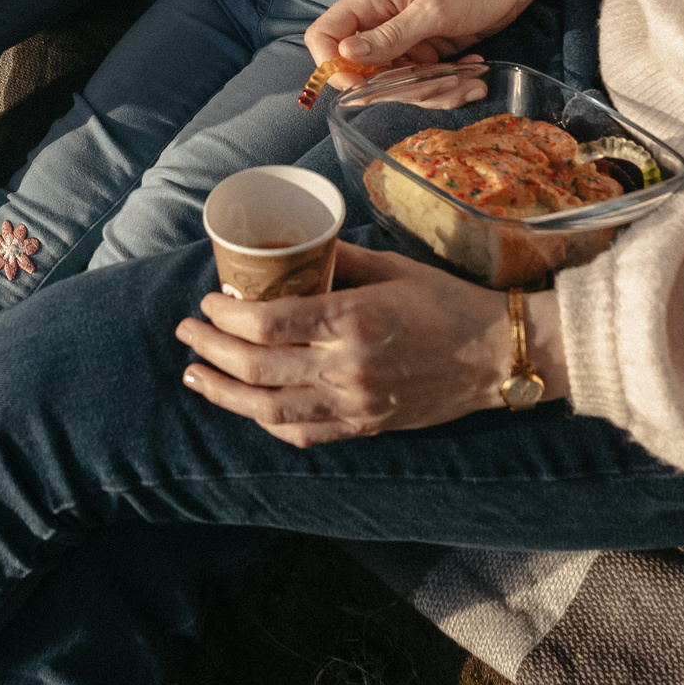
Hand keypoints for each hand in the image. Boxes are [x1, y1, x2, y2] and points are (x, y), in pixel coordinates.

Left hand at [176, 244, 567, 445]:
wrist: (497, 355)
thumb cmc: (446, 301)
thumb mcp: (392, 267)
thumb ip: (339, 262)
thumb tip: (291, 251)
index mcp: (355, 320)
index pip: (270, 324)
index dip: (227, 316)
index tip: (207, 303)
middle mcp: (349, 367)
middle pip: (259, 367)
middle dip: (212, 350)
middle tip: (186, 333)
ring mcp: (356, 403)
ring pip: (271, 410)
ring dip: (225, 393)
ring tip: (195, 376)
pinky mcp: (365, 426)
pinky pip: (303, 434)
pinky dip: (266, 421)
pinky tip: (245, 406)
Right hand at [303, 0, 602, 87]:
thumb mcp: (434, 9)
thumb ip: (390, 35)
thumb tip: (345, 56)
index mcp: (369, 0)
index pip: (325, 37)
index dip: (333, 67)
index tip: (362, 88)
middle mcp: (378, 21)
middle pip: (362, 71)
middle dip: (400, 89)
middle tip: (441, 86)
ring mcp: (401, 39)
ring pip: (395, 83)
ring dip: (432, 91)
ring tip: (468, 83)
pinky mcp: (423, 52)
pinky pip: (422, 82)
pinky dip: (448, 87)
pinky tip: (474, 76)